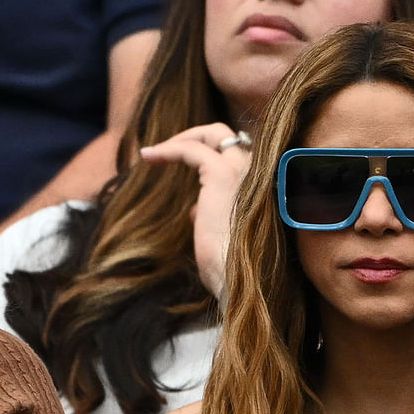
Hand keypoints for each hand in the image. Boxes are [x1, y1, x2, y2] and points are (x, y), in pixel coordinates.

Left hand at [139, 123, 251, 298]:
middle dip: (197, 137)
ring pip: (213, 134)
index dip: (209, 155)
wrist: (240, 280)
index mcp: (264, 187)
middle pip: (228, 136)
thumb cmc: (232, 267)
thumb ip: (213, 215)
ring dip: (181, 139)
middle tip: (168, 150)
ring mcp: (243, 171)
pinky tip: (149, 156)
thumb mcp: (223, 236)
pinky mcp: (222, 175)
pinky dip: (169, 149)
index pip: (237, 154)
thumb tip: (196, 210)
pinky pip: (191, 149)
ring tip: (153, 154)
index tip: (181, 166)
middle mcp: (259, 173)